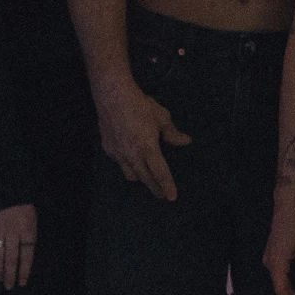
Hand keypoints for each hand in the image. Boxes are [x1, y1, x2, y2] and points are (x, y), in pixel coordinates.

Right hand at [0, 203, 37, 289]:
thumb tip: (24, 257)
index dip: (24, 270)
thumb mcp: (33, 220)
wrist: (6, 187)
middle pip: (11, 258)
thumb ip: (29, 237)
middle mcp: (13, 232)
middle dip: (10, 275)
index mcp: (28, 229)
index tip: (22, 282)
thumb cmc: (23, 206)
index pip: (27, 255)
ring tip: (0, 279)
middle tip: (9, 286)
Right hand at [96, 76, 189, 200]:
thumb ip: (173, 133)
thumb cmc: (140, 105)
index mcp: (148, 148)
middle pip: (145, 178)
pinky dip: (128, 165)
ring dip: (141, 178)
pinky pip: (120, 164)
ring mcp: (118, 154)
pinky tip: (132, 160)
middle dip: (155, 188)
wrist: (113, 97)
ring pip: (130, 174)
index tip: (172, 197)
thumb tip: (186, 141)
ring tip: (148, 179)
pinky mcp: (108, 149)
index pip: (160, 173)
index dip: (167, 186)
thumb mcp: (162, 117)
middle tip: (162, 194)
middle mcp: (132, 155)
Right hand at [264, 191, 294, 294]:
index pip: (281, 290)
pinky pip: (279, 273)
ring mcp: (270, 257)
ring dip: (291, 292)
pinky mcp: (273, 252)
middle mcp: (269, 262)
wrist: (287, 205)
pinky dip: (288, 282)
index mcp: (276, 263)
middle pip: (280, 286)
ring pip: (280, 280)